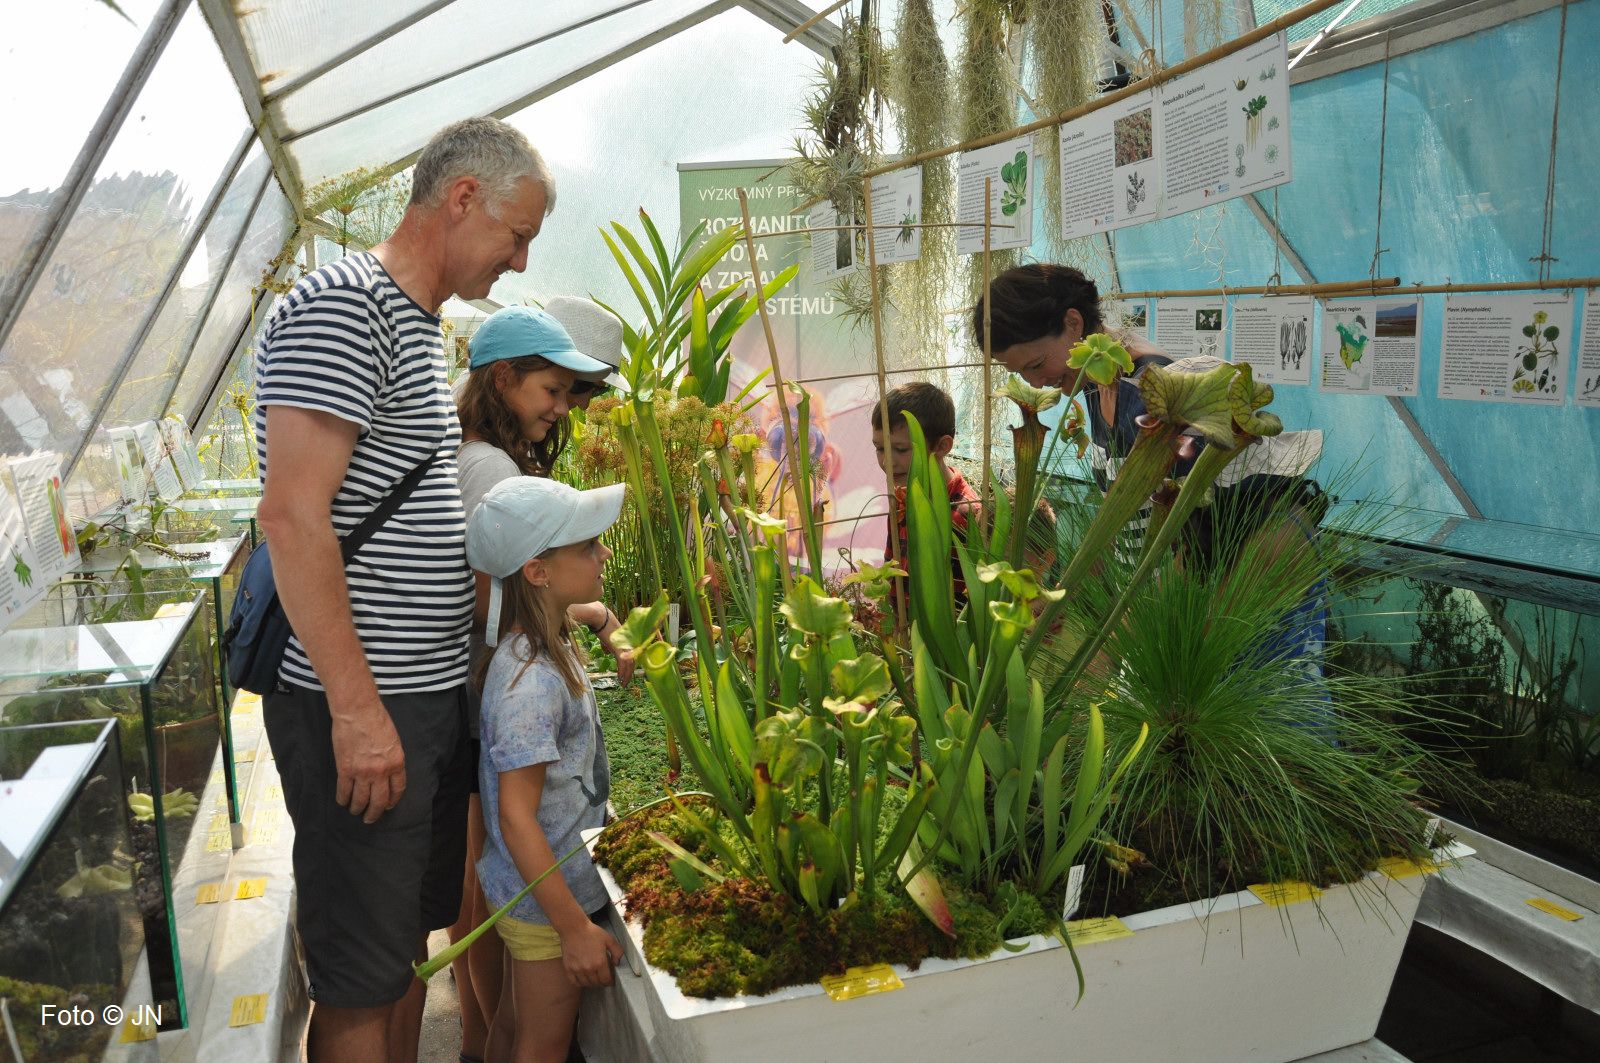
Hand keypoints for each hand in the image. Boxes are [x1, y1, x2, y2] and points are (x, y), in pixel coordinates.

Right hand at [329, 694, 405, 823]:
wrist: (357, 712)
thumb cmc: (377, 721)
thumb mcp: (393, 742)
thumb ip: (391, 759)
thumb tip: (387, 773)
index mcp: (397, 763)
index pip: (397, 790)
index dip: (392, 801)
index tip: (387, 806)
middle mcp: (381, 772)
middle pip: (379, 800)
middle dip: (375, 813)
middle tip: (370, 819)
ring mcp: (362, 772)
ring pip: (360, 800)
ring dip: (357, 808)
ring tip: (355, 811)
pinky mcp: (345, 770)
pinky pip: (344, 791)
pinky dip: (343, 799)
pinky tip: (343, 801)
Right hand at [561, 920, 622, 987]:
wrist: (574, 928)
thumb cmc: (592, 932)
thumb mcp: (609, 939)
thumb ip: (617, 951)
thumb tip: (617, 963)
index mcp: (600, 962)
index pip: (606, 980)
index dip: (610, 982)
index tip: (611, 980)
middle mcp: (588, 969)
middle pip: (597, 983)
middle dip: (602, 982)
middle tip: (603, 978)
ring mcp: (577, 970)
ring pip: (586, 984)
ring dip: (591, 983)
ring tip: (594, 978)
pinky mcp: (568, 968)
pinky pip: (575, 982)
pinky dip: (580, 983)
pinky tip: (583, 979)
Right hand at [600, 613, 634, 685]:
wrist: (600, 618)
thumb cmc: (602, 625)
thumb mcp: (608, 638)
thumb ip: (609, 645)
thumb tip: (607, 652)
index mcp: (628, 641)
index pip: (633, 656)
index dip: (631, 666)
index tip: (628, 674)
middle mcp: (630, 643)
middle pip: (633, 661)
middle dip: (629, 673)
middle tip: (625, 682)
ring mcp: (626, 645)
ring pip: (630, 664)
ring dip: (626, 675)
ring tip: (623, 683)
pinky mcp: (620, 648)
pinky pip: (623, 663)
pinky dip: (622, 672)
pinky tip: (620, 678)